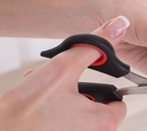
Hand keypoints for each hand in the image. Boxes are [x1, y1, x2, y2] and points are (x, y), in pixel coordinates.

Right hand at [0, 18, 129, 130]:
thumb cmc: (27, 108)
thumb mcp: (65, 66)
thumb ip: (95, 46)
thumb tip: (118, 26)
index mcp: (103, 123)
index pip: (119, 103)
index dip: (107, 86)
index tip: (91, 77)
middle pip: (95, 107)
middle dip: (78, 89)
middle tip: (62, 79)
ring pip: (74, 112)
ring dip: (62, 95)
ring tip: (43, 83)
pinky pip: (60, 122)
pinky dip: (51, 108)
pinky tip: (34, 95)